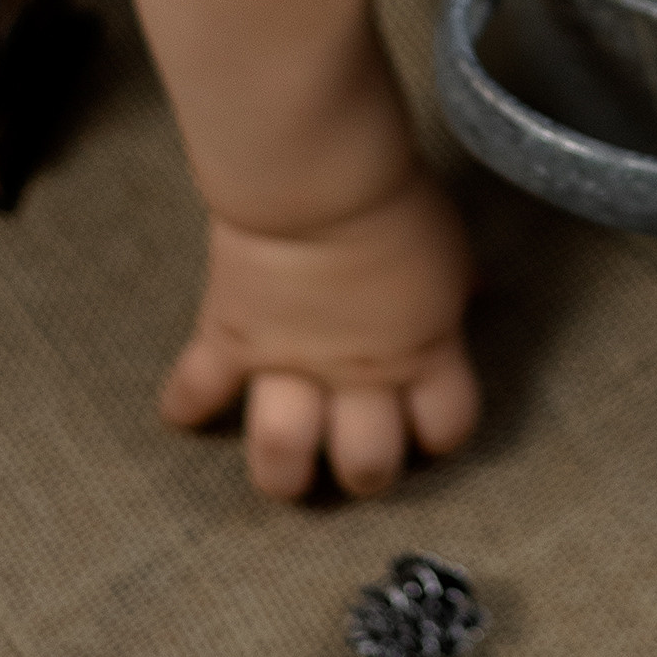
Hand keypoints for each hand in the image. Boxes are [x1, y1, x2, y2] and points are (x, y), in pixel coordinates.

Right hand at [160, 169, 478, 500]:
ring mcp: (292, 365)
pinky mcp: (234, 341)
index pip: (445, 426)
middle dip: (365, 472)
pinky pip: (200, 388)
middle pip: (367, 462)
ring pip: (282, 454)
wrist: (318, 181)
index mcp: (421, 350)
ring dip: (282, 474)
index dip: (439, 436)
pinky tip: (180, 416)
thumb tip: (476, 291)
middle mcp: (359, 374)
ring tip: (283, 475)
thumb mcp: (447, 246)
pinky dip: (185, 404)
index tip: (427, 428)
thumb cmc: (394, 201)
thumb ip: (454, 283)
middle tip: (356, 460)